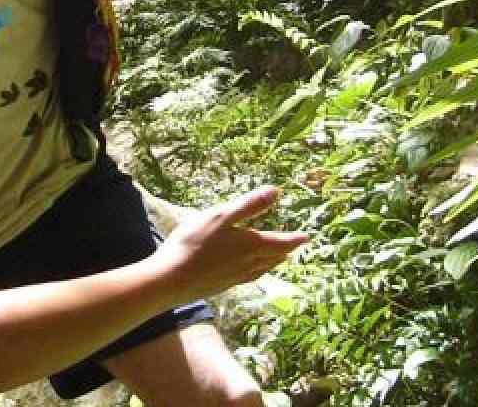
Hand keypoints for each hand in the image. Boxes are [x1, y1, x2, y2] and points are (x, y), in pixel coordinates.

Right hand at [149, 186, 306, 301]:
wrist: (171, 281)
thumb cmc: (194, 243)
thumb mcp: (221, 216)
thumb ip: (249, 205)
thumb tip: (276, 191)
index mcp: (251, 245)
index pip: (280, 242)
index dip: (294, 239)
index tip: (306, 237)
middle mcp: (248, 264)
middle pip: (274, 257)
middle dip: (286, 250)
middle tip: (295, 245)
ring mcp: (235, 277)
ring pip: (262, 268)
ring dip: (273, 262)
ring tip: (278, 258)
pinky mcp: (223, 285)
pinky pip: (248, 277)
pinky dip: (257, 271)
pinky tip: (249, 271)